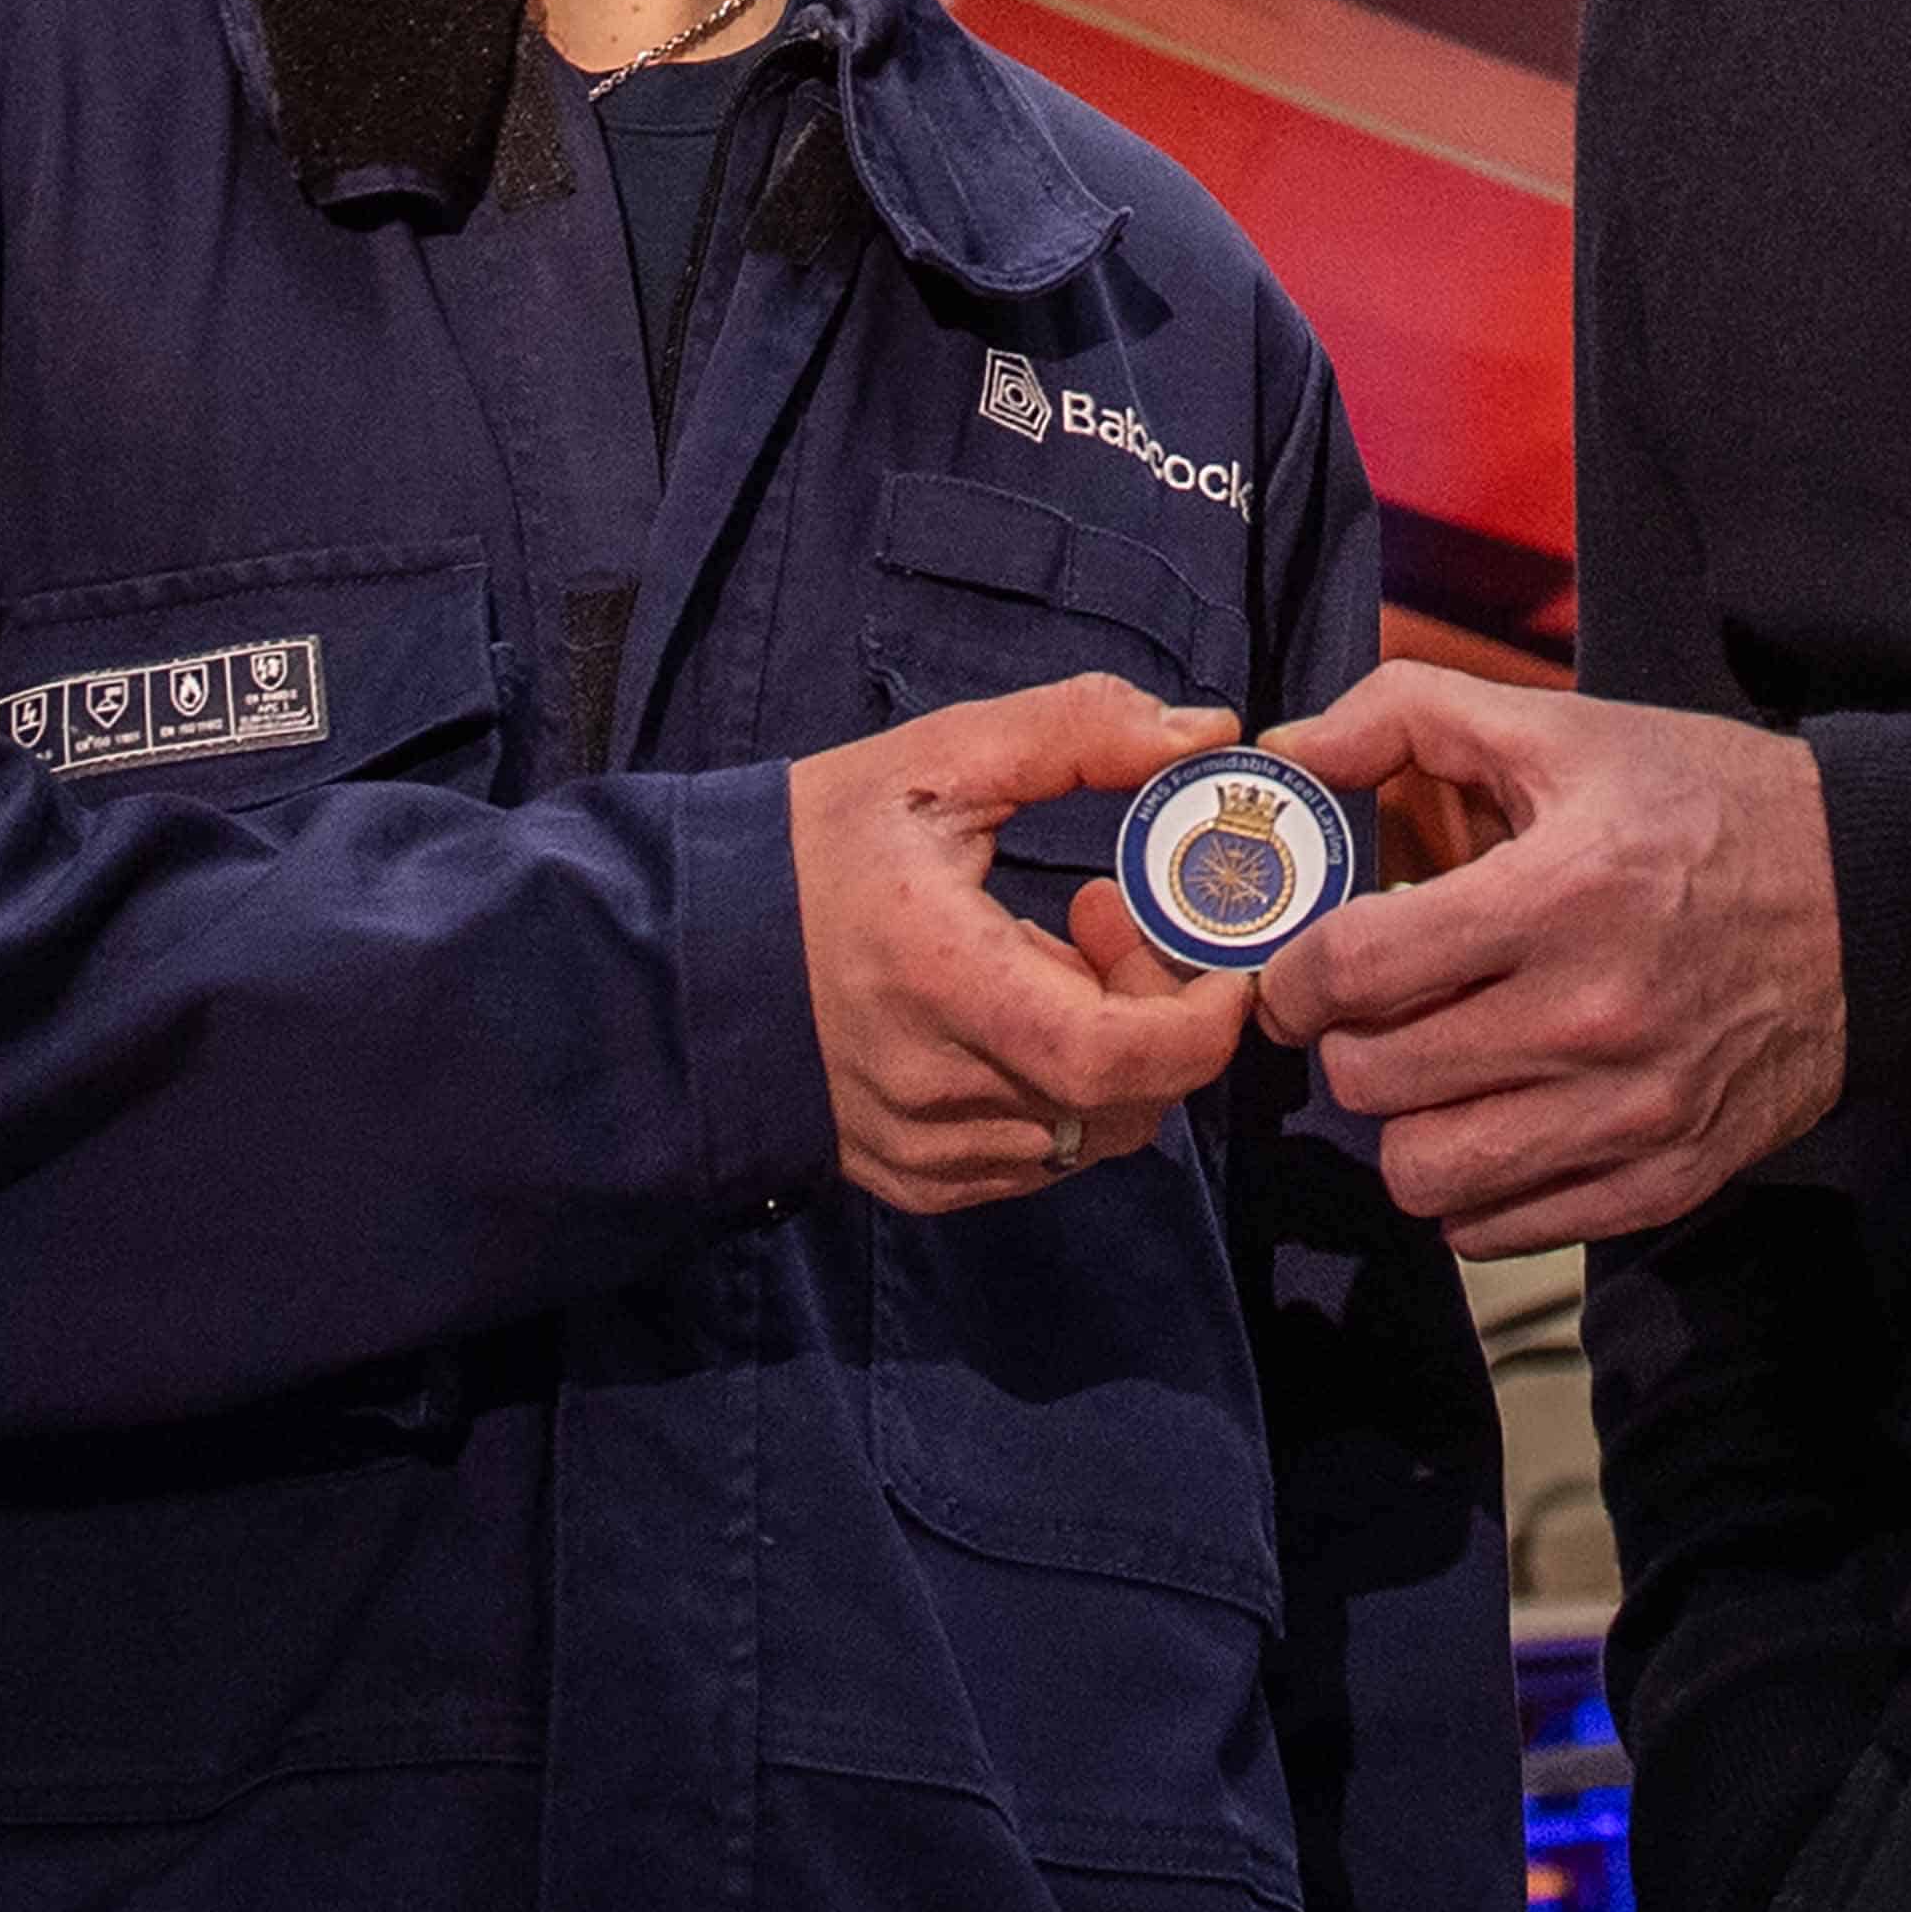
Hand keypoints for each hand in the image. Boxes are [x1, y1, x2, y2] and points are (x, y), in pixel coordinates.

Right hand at [792, 674, 1261, 1212]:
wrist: (690, 952)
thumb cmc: (816, 847)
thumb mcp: (939, 761)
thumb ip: (1076, 732)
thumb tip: (1207, 731)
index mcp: (946, 979)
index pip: (1119, 1056)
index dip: (1202, 1022)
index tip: (1221, 957)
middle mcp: (938, 1087)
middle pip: (1125, 1098)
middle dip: (1158, 1012)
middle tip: (1107, 917)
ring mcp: (927, 1149)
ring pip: (1091, 1136)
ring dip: (1112, 1055)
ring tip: (1052, 960)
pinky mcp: (916, 1180)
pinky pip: (1038, 1158)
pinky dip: (1060, 1095)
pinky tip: (1012, 1017)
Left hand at [1251, 665, 1847, 1248]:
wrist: (1874, 902)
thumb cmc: (1708, 806)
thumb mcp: (1567, 729)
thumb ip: (1407, 714)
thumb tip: (1288, 749)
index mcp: (1560, 894)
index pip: (1355, 968)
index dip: (1293, 973)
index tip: (1298, 969)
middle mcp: (1592, 1018)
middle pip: (1373, 1079)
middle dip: (1346, 1040)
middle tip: (1373, 1010)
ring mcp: (1631, 1114)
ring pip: (1424, 1175)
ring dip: (1403, 1124)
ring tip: (1431, 1071)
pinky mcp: (1666, 1180)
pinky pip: (1499, 1231)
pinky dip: (1470, 1188)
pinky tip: (1492, 1119)